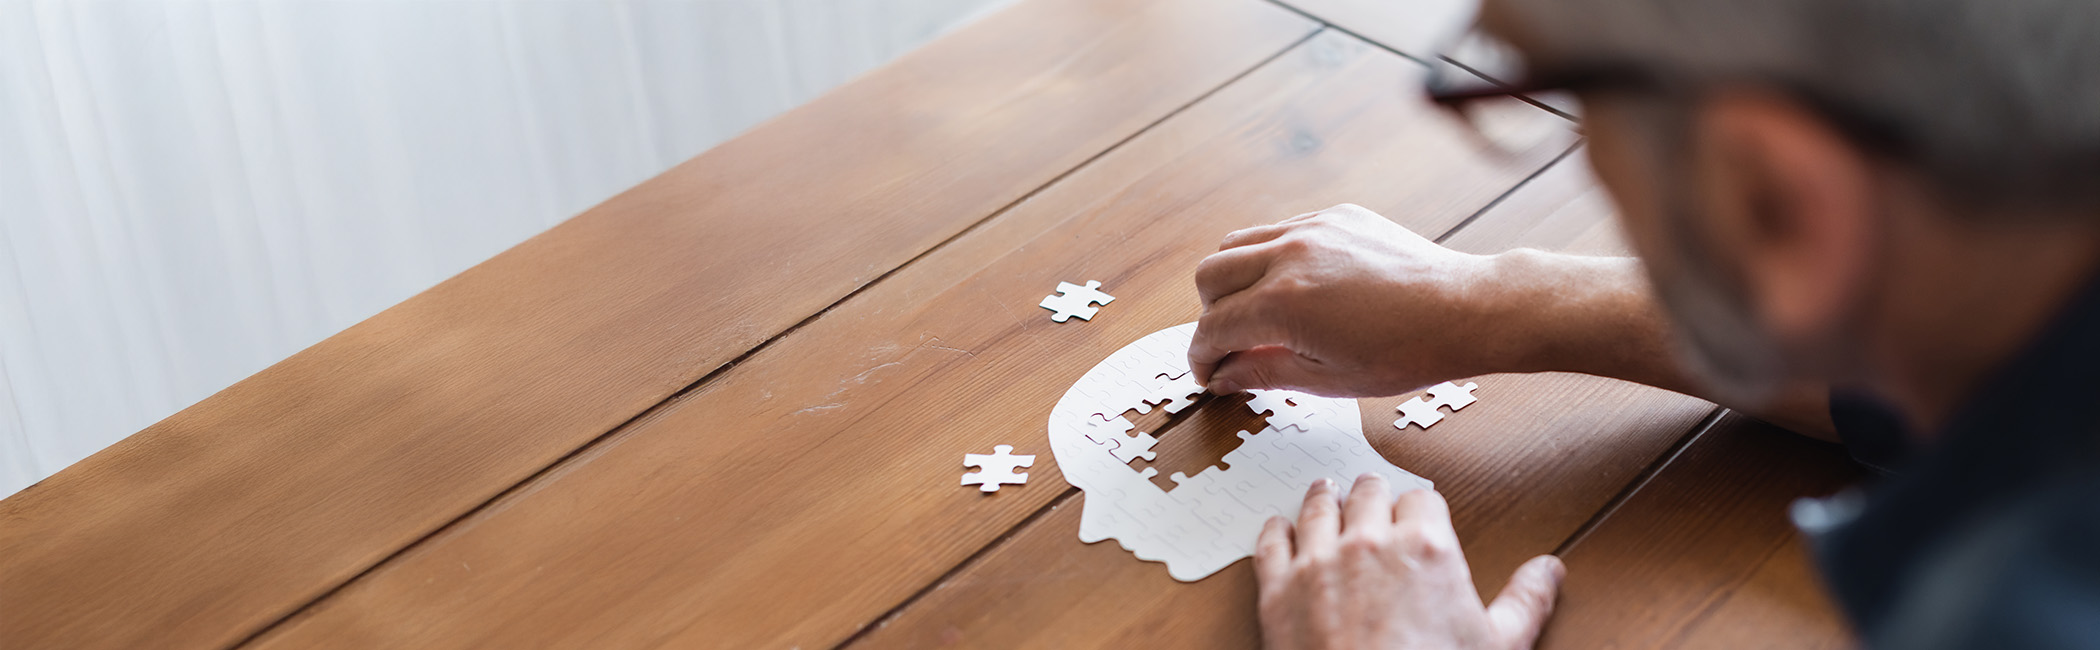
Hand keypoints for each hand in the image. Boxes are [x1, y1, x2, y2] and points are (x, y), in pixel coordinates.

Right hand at [1189, 204, 1507, 396]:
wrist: (1464, 310)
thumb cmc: (1406, 351)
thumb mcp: (1328, 378)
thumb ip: (1264, 372)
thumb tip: (1224, 375)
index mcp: (1283, 303)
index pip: (1213, 327)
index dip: (1202, 357)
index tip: (1208, 373)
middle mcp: (1290, 255)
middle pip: (1210, 276)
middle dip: (1209, 315)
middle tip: (1231, 344)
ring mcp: (1313, 228)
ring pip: (1236, 243)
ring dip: (1232, 280)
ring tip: (1257, 312)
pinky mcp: (1335, 215)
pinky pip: (1278, 229)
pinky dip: (1269, 258)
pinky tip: (1295, 287)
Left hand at [1256, 474, 1565, 649]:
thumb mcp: (1499, 645)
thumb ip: (1526, 601)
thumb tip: (1550, 570)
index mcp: (1425, 547)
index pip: (1422, 500)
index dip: (1421, 508)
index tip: (1418, 517)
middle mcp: (1369, 542)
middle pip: (1369, 492)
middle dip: (1374, 495)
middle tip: (1372, 499)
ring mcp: (1318, 562)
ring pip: (1318, 506)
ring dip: (1325, 498)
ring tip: (1327, 493)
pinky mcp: (1277, 588)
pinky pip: (1271, 541)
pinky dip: (1277, 529)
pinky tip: (1280, 526)